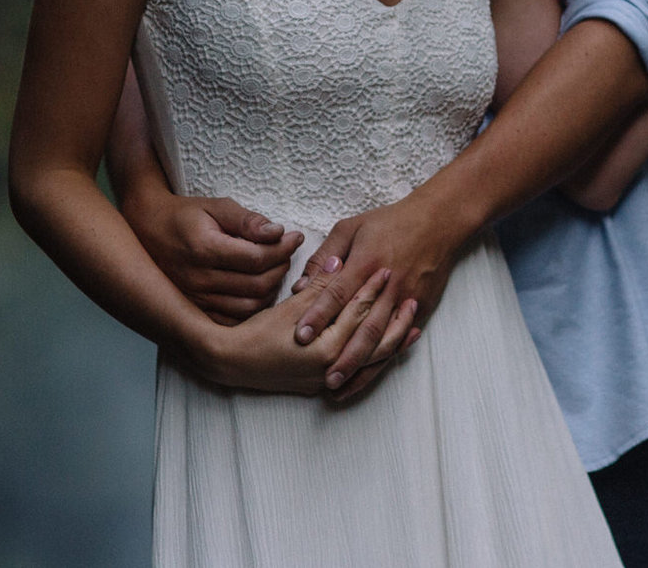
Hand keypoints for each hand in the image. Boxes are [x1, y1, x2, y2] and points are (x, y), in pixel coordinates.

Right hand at [124, 187, 300, 323]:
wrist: (146, 230)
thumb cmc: (185, 216)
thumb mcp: (215, 206)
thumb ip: (247, 220)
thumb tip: (277, 232)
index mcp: (204, 249)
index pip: (257, 258)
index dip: (283, 248)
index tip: (295, 236)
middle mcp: (199, 279)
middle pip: (257, 284)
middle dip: (281, 267)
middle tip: (287, 252)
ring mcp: (196, 299)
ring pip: (250, 306)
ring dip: (271, 289)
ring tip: (275, 268)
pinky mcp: (196, 311)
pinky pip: (234, 320)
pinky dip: (254, 308)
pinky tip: (259, 289)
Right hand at [190, 268, 417, 395]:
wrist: (233, 363)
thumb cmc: (257, 333)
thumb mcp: (290, 306)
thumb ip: (318, 286)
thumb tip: (339, 263)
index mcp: (325, 345)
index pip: (358, 311)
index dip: (372, 287)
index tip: (386, 268)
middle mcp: (333, 366)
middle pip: (374, 337)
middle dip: (394, 314)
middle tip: (409, 291)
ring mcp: (330, 377)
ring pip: (374, 358)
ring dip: (395, 339)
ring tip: (413, 321)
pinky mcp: (325, 383)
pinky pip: (362, 371)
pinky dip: (381, 359)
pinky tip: (393, 347)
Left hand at [287, 192, 470, 392]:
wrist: (438, 221)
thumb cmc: (390, 222)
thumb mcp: (351, 228)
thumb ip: (324, 256)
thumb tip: (302, 285)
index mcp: (367, 262)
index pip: (338, 294)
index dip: (319, 316)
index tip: (301, 336)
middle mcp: (387, 284)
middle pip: (363, 326)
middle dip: (343, 355)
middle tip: (323, 378)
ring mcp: (406, 298)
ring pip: (382, 338)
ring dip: (362, 364)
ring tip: (341, 385)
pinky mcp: (420, 306)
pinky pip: (400, 338)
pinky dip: (384, 358)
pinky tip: (369, 373)